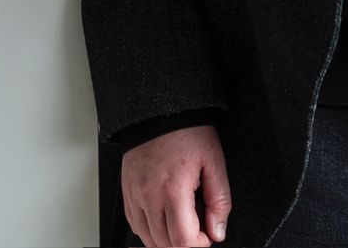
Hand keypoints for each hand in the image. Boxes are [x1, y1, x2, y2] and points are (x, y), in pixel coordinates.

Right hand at [121, 124, 231, 246]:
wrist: (160, 113)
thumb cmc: (187, 133)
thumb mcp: (214, 162)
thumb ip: (220, 201)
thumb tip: (218, 231)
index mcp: (173, 190)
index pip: (182, 240)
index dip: (199, 244)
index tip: (208, 234)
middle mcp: (149, 196)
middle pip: (164, 244)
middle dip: (185, 242)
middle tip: (197, 226)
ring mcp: (135, 196)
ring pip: (147, 239)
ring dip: (166, 240)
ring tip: (182, 222)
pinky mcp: (127, 193)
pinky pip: (134, 225)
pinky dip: (150, 230)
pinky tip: (163, 219)